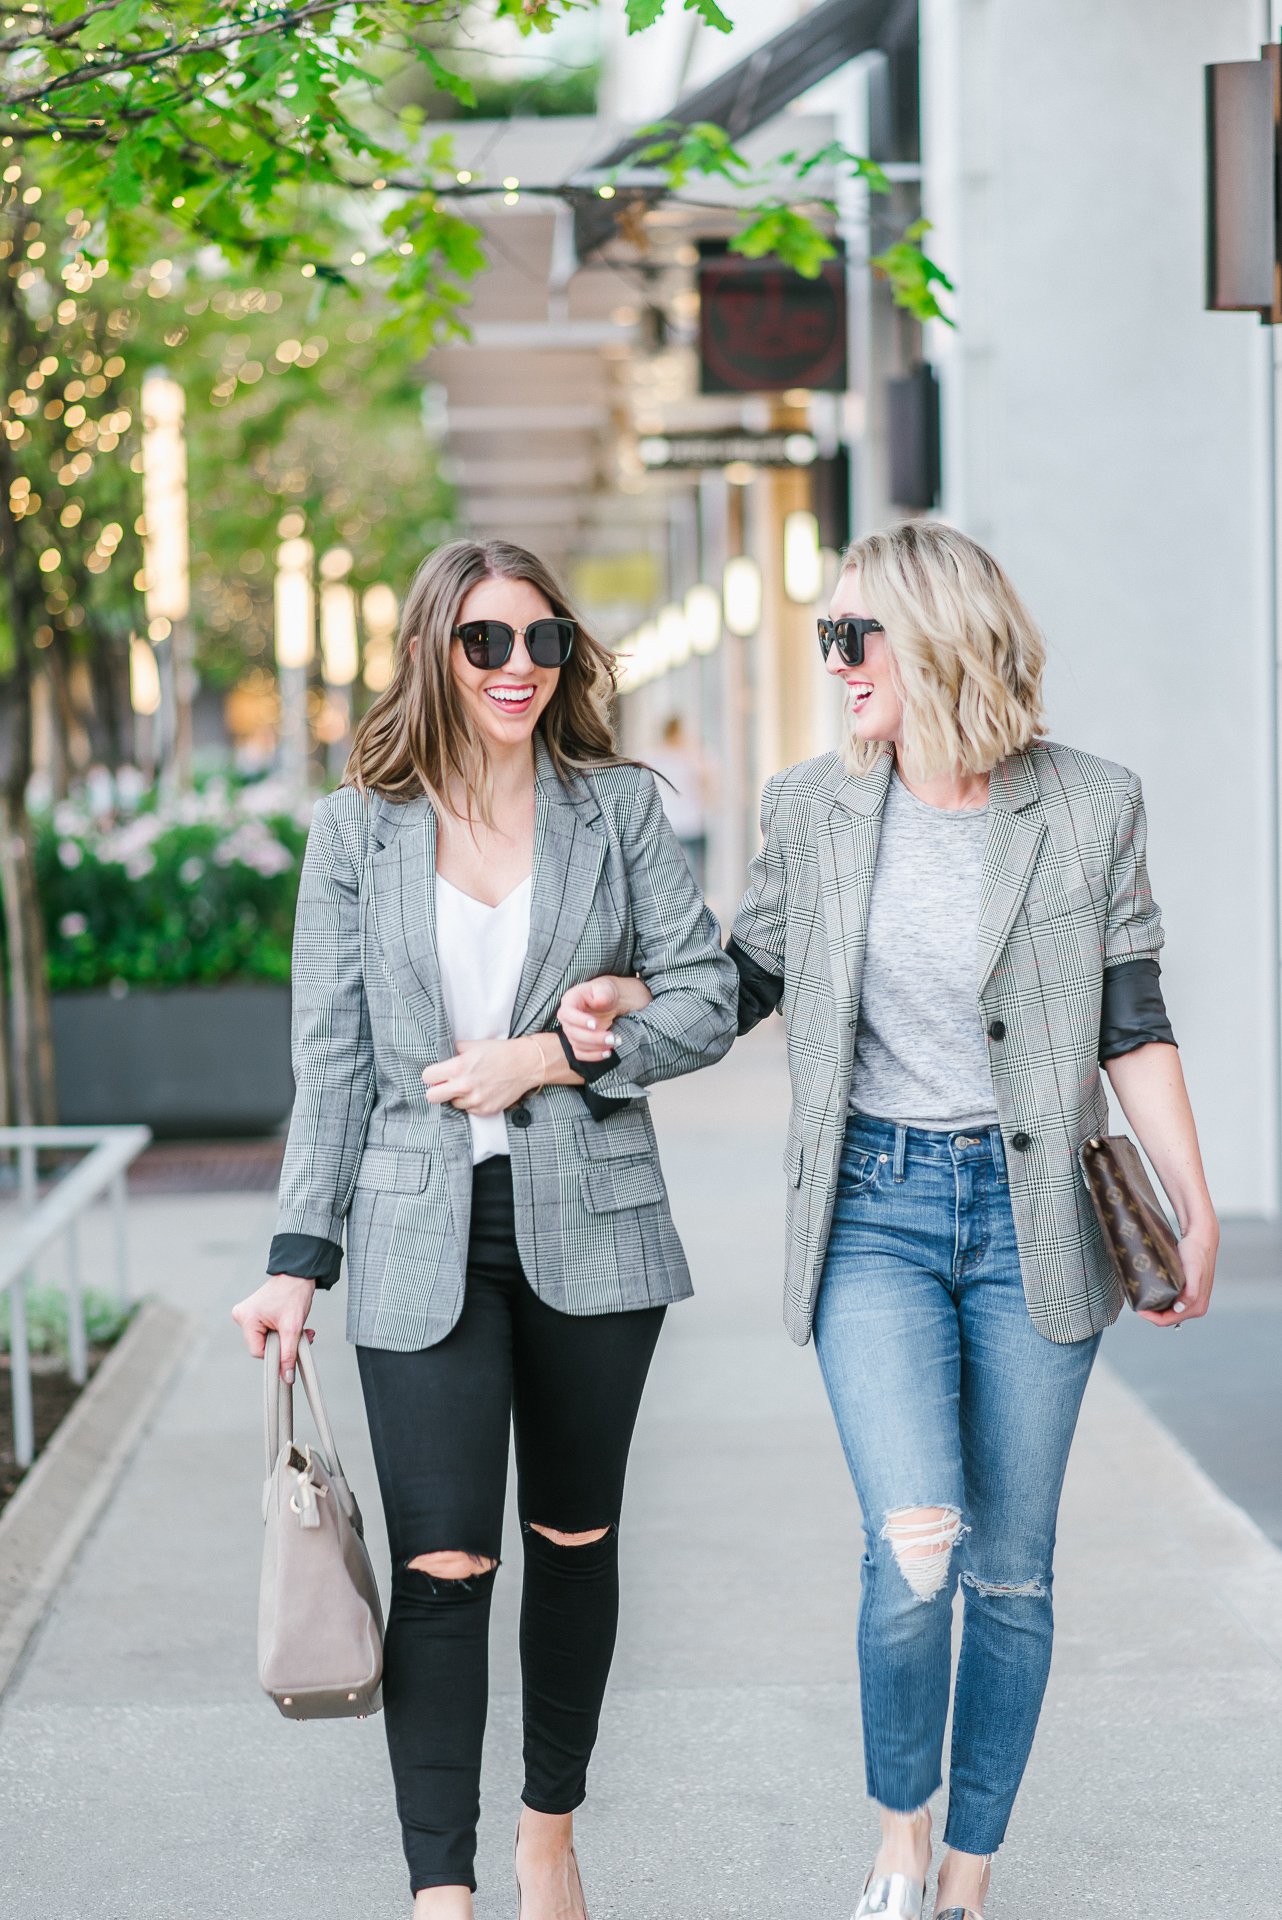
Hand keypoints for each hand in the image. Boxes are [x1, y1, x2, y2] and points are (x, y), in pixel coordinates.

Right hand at [232, 1274, 315, 1379]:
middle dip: (284, 1343)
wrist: (299, 1274)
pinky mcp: (255, 1312)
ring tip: (299, 1327)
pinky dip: (282, 1330)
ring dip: (285, 1337)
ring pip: (267, 1338)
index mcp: (246, 1319)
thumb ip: (289, 1354)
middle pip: (262, 1345)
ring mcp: (247, 1313)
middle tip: (300, 1334)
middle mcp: (242, 1316)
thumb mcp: (293, 1328)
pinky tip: (293, 1324)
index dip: (277, 1353)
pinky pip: (267, 1330)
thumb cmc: (294, 1294)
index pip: (258, 1352)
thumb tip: (286, 1378)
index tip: (291, 1347)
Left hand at [422, 1036, 547, 1114]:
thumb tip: (445, 1055)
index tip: (437, 1075)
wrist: (525, 1064)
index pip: (427, 1077)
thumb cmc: (500, 1052)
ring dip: (458, 1097)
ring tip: (471, 1086)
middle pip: (431, 1097)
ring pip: (452, 1104)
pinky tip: (482, 1092)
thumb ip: (456, 1051)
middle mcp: (464, 1086)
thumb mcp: (474, 1045)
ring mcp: (475, 1100)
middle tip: (445, 1085)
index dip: (431, 1075)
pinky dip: (472, 1103)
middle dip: (436, 1090)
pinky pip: (469, 1110)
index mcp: (458, 1067)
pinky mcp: (485, 1110)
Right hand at [557, 974, 653, 1061]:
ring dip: (598, 1047)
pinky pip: (581, 1054)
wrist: (607, 1002)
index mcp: (570, 1001)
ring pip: (578, 1045)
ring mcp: (571, 1032)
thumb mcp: (606, 988)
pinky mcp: (578, 1043)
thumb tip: (600, 1001)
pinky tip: (608, 1053)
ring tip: (616, 1041)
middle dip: (593, 1038)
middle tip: (612, 1037)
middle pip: (573, 1033)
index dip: (579, 1020)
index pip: (567, 1013)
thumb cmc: (604, 993)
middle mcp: (567, 1018)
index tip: (595, 1024)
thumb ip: (603, 993)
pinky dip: (594, 1056)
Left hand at [1137, 1219, 1216, 1327]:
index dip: (1151, 1317)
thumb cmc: (1196, 1253)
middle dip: (1152, 1314)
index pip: (1168, 1320)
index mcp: (1197, 1306)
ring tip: (1142, 1298)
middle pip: (1168, 1319)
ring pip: (1169, 1313)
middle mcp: (1196, 1307)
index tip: (1138, 1308)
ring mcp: (1193, 1302)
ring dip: (1156, 1309)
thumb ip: (1191, 1293)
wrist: (1201, 1240)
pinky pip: (1172, 1304)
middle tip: (1137, 1302)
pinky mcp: (1189, 1294)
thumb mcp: (1193, 1271)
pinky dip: (1161, 1302)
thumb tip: (1180, 1308)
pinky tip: (1153, 1294)